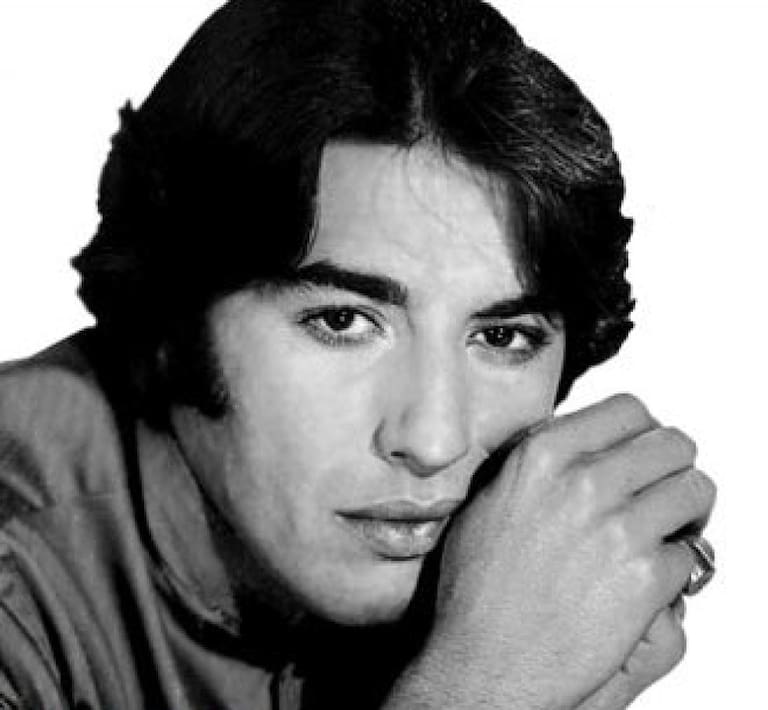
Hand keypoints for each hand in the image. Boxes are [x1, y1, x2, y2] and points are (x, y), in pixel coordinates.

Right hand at [404, 394, 715, 709]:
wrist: (484, 661)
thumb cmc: (477, 588)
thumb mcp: (487, 500)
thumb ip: (533, 462)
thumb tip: (572, 442)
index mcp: (542, 455)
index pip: (630, 410)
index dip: (643, 432)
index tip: (641, 452)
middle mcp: (584, 482)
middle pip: (674, 444)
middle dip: (672, 466)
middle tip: (660, 490)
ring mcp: (619, 529)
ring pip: (695, 491)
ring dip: (685, 511)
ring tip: (664, 530)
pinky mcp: (645, 580)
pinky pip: (690, 554)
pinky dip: (676, 567)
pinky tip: (645, 578)